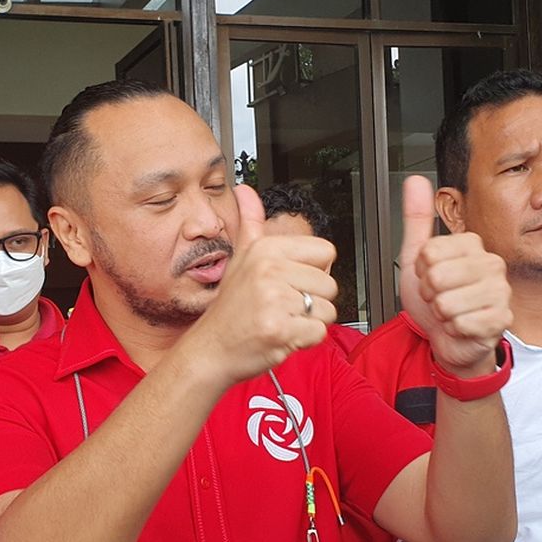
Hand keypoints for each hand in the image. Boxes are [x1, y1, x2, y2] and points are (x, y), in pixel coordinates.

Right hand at [183, 184, 337, 383]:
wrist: (211, 350)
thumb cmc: (230, 310)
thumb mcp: (239, 260)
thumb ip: (250, 224)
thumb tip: (245, 191)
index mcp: (266, 249)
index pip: (326, 251)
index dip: (314, 272)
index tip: (292, 282)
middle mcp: (269, 270)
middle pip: (330, 284)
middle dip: (313, 302)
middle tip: (283, 307)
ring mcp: (274, 299)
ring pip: (328, 310)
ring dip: (309, 322)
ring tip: (282, 321)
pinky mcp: (280, 329)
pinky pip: (318, 333)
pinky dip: (304, 341)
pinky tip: (281, 336)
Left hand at [397, 175, 510, 374]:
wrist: (449, 338)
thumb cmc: (435, 299)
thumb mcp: (417, 257)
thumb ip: (417, 219)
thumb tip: (415, 181)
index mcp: (471, 244)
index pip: (429, 252)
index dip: (421, 270)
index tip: (430, 276)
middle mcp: (491, 264)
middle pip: (436, 277)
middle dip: (429, 293)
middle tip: (440, 296)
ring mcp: (500, 291)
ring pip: (446, 303)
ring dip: (440, 313)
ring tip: (450, 311)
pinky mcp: (501, 318)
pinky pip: (460, 323)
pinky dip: (453, 330)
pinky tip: (461, 326)